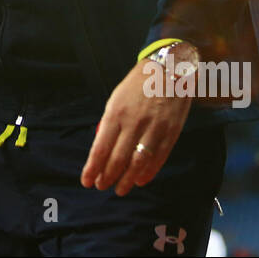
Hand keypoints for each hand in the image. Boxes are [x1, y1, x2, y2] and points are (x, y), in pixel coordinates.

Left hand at [80, 48, 195, 195]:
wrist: (169, 68)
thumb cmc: (137, 85)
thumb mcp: (116, 98)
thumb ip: (110, 123)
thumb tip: (102, 148)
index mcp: (116, 113)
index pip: (100, 148)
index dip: (92, 168)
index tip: (86, 181)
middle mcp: (134, 122)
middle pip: (118, 158)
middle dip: (107, 177)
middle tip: (102, 186)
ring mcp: (154, 127)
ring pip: (138, 162)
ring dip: (127, 179)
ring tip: (120, 189)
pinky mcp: (171, 131)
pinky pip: (159, 157)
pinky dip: (149, 172)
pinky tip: (140, 180)